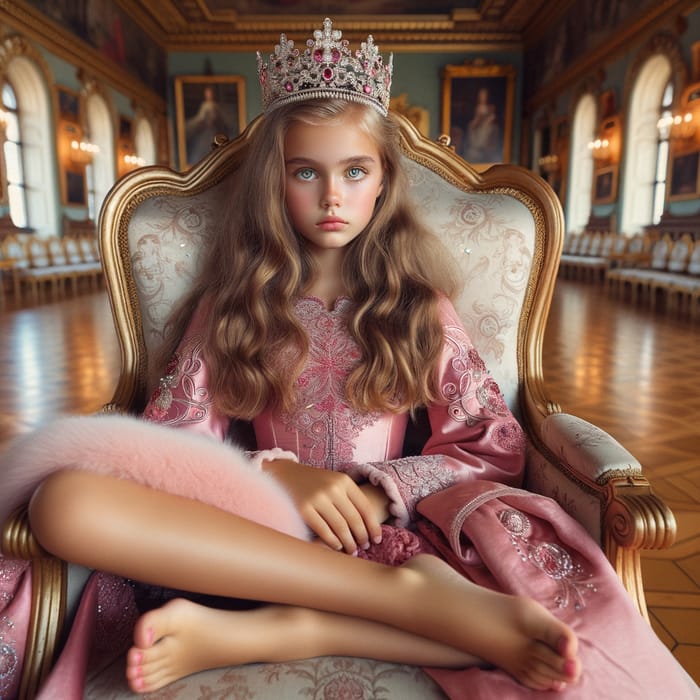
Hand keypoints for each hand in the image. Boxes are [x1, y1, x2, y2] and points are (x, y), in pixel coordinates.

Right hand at [262, 459, 382, 553]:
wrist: (286, 474)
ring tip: (352, 551)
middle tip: (365, 547)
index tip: (377, 539)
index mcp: (344, 481)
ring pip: (340, 527)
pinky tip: (337, 547)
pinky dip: (333, 542)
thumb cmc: (315, 482)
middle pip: (354, 519)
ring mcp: (318, 498)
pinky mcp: (304, 509)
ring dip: (349, 543)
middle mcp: (333, 488)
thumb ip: (349, 497)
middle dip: (362, 537)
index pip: (365, 507)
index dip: (373, 526)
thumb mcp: (334, 482)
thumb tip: (368, 525)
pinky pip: (324, 531)